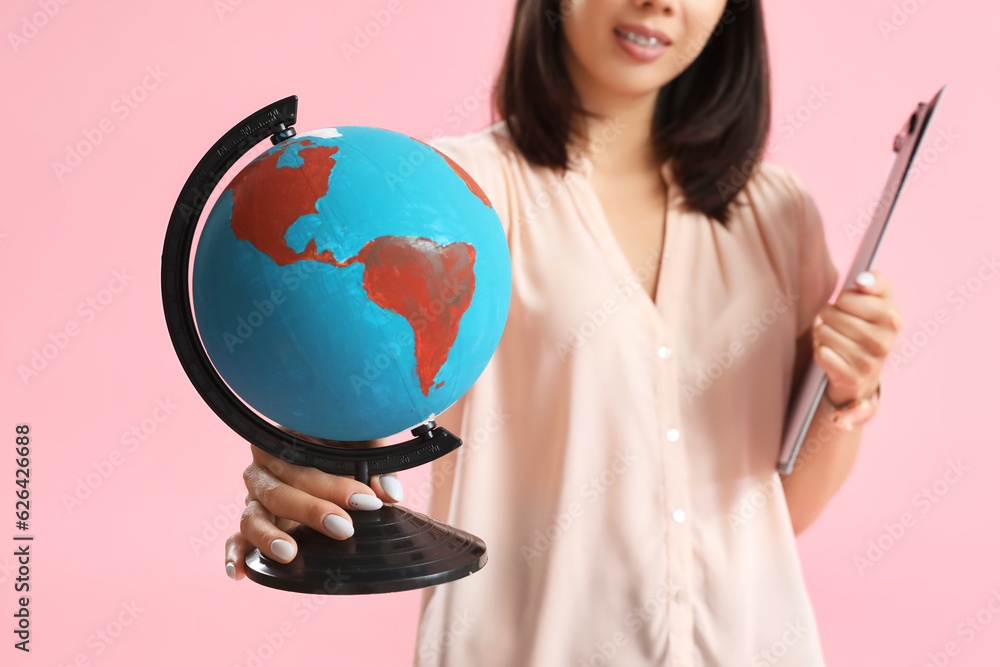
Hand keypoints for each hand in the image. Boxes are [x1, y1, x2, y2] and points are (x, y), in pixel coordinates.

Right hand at [224, 439, 403, 580]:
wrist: (326, 446)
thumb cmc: (342, 441)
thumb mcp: (362, 443)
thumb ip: (378, 464)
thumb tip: (389, 494)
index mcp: (285, 442)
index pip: (303, 464)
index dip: (333, 484)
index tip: (366, 500)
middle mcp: (264, 469)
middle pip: (280, 492)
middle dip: (312, 511)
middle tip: (345, 528)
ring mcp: (255, 497)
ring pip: (253, 517)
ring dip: (269, 536)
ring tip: (289, 553)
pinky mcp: (254, 521)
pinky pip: (237, 538)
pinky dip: (235, 553)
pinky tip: (240, 573)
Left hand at [812, 269, 902, 405]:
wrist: (866, 369)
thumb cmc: (869, 325)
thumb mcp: (879, 300)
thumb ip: (874, 282)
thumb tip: (862, 280)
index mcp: (892, 318)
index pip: (845, 298)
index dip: (841, 300)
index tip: (851, 307)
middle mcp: (884, 342)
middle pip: (831, 314)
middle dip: (829, 316)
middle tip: (840, 324)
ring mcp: (868, 363)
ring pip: (823, 332)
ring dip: (823, 333)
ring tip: (837, 338)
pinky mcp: (851, 378)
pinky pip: (820, 352)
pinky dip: (821, 351)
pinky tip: (834, 354)